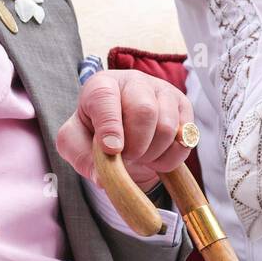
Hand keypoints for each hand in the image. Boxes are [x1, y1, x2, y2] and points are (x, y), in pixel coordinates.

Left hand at [56, 70, 193, 191]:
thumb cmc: (95, 134)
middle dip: (135, 146)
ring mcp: (163, 91)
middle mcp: (134, 81)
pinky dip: (170, 158)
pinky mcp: (183, 107)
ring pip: (167, 127)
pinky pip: (185, 139)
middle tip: (126, 158)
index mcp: (102, 85)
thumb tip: (103, 179)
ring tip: (140, 157)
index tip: (111, 150)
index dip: (110, 126)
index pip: (106, 97)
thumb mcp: (76, 144)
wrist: (122, 135)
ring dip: (152, 154)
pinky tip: (156, 156)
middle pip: (144, 111)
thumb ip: (83, 158)